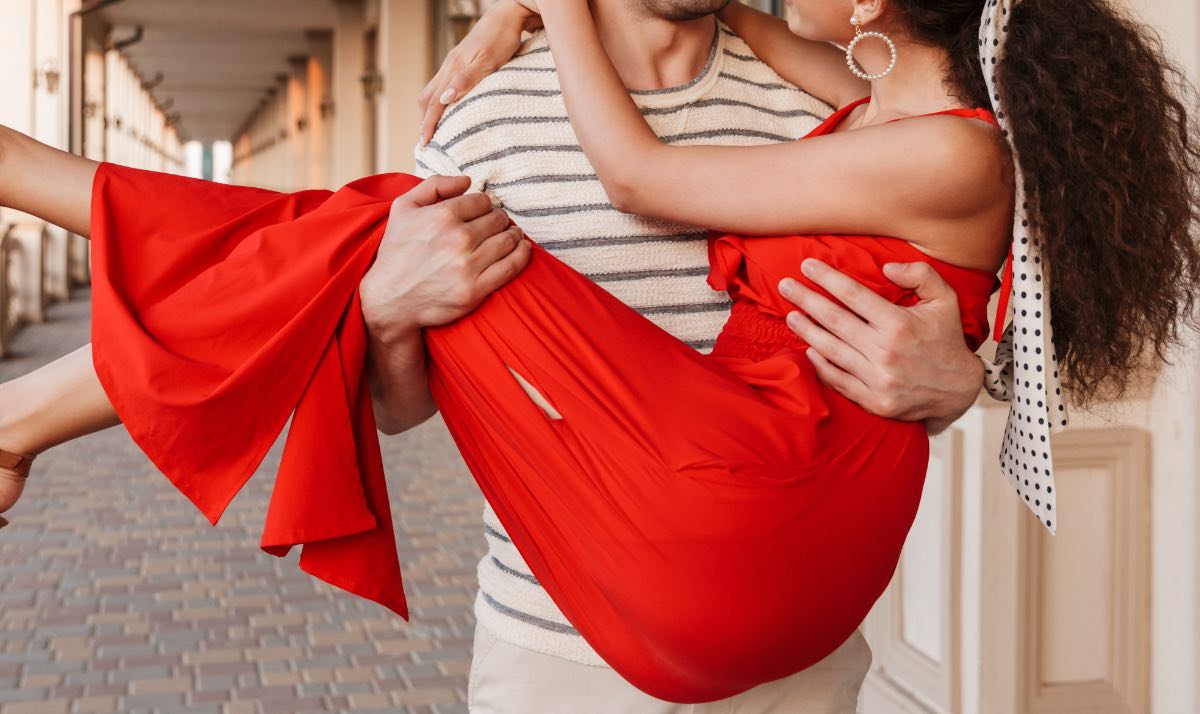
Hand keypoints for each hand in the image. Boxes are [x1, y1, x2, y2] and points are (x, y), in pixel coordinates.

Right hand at [359, 175, 531, 340]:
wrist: (389, 299)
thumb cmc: (397, 251)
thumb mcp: (403, 208)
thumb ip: (435, 185)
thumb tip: (468, 181)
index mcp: (442, 216)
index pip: (482, 201)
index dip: (484, 205)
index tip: (481, 212)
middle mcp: (457, 239)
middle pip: (497, 219)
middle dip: (499, 219)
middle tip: (496, 225)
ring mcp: (468, 266)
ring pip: (508, 240)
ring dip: (514, 235)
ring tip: (511, 235)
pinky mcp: (476, 290)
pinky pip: (512, 266)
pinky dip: (522, 255)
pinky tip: (522, 249)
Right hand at [417, 0, 542, 146]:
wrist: (508, 15)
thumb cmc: (502, 38)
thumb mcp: (488, 62)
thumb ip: (466, 80)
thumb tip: (445, 99)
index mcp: (453, 69)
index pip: (435, 103)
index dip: (428, 124)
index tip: (424, 144)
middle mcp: (449, 67)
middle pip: (428, 98)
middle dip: (425, 120)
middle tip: (426, 140)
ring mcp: (454, 63)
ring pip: (434, 90)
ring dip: (431, 110)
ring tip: (434, 127)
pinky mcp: (461, 62)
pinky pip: (443, 84)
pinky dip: (441, 100)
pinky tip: (450, 105)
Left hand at [778, 259, 984, 431]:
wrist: (958, 391)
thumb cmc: (946, 341)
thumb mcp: (946, 300)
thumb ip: (921, 275)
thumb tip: (887, 267)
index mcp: (899, 324)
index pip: (853, 295)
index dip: (827, 278)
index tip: (807, 265)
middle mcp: (885, 351)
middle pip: (834, 320)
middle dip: (806, 299)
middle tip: (784, 285)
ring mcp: (877, 378)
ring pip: (831, 350)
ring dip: (806, 331)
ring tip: (790, 316)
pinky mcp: (873, 400)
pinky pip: (838, 380)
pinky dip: (820, 365)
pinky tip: (808, 350)